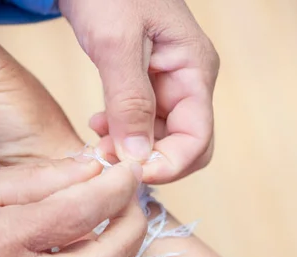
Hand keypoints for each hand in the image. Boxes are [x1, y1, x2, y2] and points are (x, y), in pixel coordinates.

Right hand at [0, 157, 145, 256]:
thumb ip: (39, 177)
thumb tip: (91, 168)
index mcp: (2, 241)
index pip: (81, 212)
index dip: (116, 188)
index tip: (129, 171)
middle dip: (133, 226)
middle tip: (132, 200)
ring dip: (120, 252)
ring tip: (115, 223)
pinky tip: (85, 251)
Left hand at [60, 0, 218, 183]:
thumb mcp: (116, 43)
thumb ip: (129, 100)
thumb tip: (139, 155)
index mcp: (194, 70)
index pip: (198, 138)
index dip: (169, 164)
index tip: (131, 172)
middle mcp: (190, 82)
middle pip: (186, 144)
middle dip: (151, 159)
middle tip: (109, 158)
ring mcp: (172, 84)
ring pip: (163, 137)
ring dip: (133, 147)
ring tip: (98, 138)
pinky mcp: (151, 85)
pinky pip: (145, 122)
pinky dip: (124, 132)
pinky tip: (100, 125)